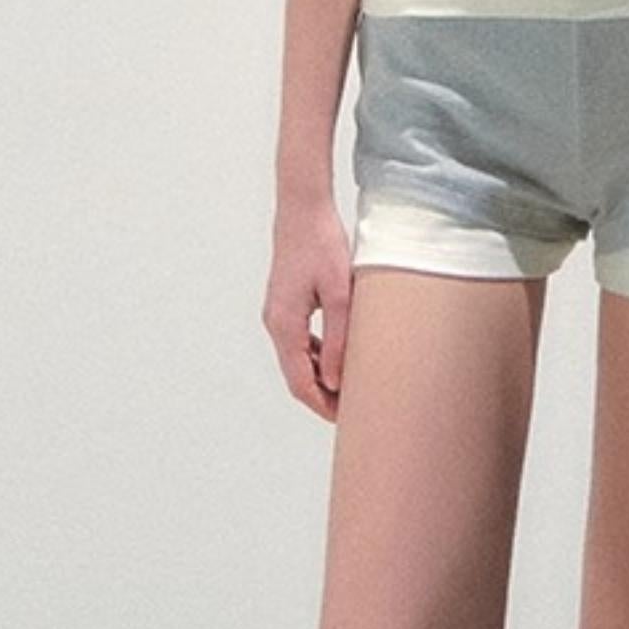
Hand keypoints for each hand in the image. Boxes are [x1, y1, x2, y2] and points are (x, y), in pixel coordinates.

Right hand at [261, 194, 353, 423]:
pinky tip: (339, 358)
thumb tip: (335, 379)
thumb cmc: (322, 244)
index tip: (347, 419)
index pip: (300, 382)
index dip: (322, 405)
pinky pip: (299, 342)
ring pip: (297, 360)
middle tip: (353, 410)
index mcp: (285, 326)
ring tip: (350, 388)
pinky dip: (317, 357)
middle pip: (296, 376)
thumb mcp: (340, 294)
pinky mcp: (286, 305)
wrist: (302, 210)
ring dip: (320, 377)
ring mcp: (278, 315)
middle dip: (322, 397)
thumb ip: (339, 339)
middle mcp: (275, 324)